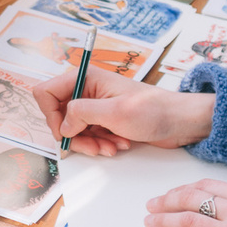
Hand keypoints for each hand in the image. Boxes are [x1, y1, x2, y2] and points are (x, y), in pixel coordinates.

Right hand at [33, 66, 216, 156]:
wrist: (180, 122)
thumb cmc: (154, 111)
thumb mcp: (115, 112)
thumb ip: (82, 114)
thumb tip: (63, 126)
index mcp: (86, 78)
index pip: (46, 92)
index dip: (51, 115)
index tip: (66, 132)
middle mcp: (87, 91)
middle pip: (58, 115)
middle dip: (74, 136)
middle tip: (93, 147)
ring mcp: (96, 107)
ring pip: (73, 130)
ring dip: (89, 143)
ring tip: (111, 148)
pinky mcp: (104, 121)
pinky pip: (89, 136)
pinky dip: (99, 145)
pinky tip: (118, 146)